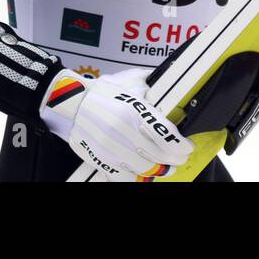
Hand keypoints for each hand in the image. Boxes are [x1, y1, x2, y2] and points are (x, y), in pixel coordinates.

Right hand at [39, 68, 191, 181]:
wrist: (71, 103)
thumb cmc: (101, 92)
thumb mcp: (130, 80)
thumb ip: (152, 84)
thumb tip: (170, 86)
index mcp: (133, 111)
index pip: (167, 135)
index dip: (182, 146)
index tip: (186, 147)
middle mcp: (124, 132)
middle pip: (160, 156)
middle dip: (175, 159)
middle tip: (180, 158)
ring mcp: (112, 149)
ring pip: (146, 169)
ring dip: (160, 170)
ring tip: (166, 167)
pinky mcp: (102, 159)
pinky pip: (125, 177)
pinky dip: (138, 176)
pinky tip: (144, 171)